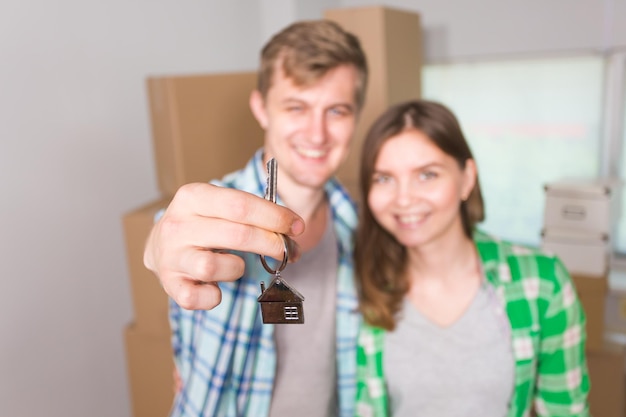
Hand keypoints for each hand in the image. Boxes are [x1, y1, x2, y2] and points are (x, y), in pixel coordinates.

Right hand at [144, 182, 303, 309]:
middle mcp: (177, 225)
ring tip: (234, 266)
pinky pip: (200, 298)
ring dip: (236, 268)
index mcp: (192, 197)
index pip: (241, 204)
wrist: (160, 246)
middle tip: (288, 251)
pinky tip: (216, 288)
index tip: (297, 226)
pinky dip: (214, 297)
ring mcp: (170, 256)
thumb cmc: (203, 225)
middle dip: (271, 244)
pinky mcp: (170, 285)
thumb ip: (254, 214)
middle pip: (237, 235)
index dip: (275, 216)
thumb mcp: (221, 207)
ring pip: (214, 267)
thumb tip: (294, 229)